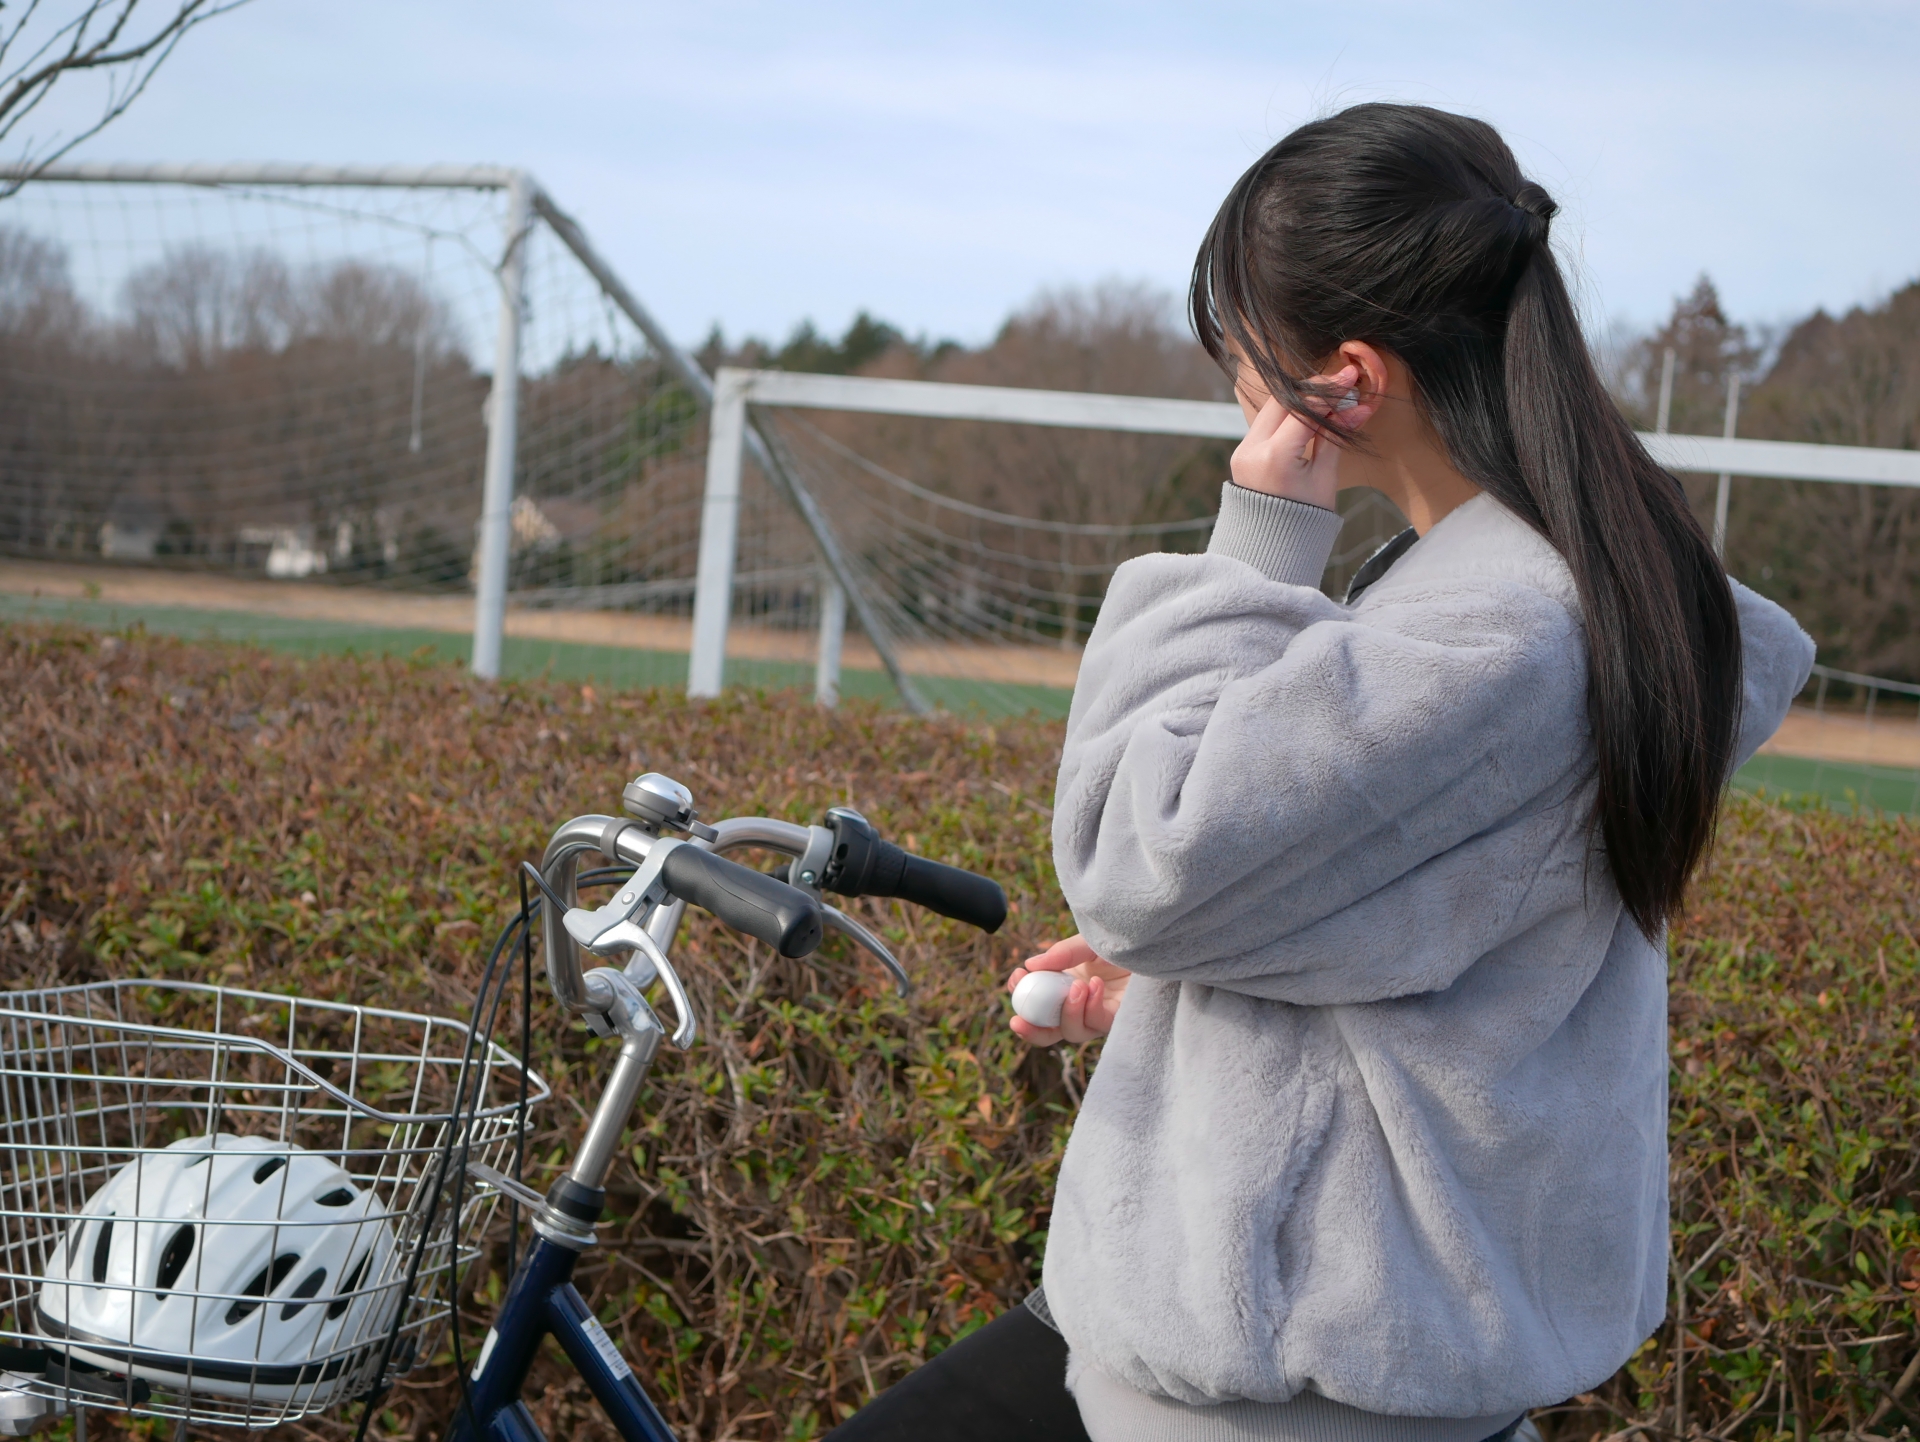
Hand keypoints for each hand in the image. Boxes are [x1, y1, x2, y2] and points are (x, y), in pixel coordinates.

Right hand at [1006, 934, 1129, 1046]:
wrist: (1156, 944)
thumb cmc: (1123, 942)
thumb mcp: (1088, 943)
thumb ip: (1062, 954)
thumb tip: (1030, 966)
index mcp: (1068, 985)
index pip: (1039, 1003)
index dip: (1023, 997)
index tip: (1016, 979)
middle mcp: (1082, 1005)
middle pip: (1050, 1031)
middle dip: (1032, 1031)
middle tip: (1018, 1020)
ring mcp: (1100, 1015)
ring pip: (1074, 1032)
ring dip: (1067, 1013)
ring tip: (1076, 985)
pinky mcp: (1120, 1020)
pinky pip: (1099, 1024)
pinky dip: (1092, 1007)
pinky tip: (1095, 985)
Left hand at [1229, 364, 1377, 509]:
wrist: (1271, 550)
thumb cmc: (1304, 522)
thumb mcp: (1325, 478)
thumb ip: (1335, 437)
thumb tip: (1357, 407)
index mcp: (1274, 458)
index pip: (1303, 409)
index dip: (1329, 391)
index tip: (1350, 378)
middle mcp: (1251, 450)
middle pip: (1283, 401)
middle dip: (1314, 390)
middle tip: (1343, 383)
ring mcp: (1242, 451)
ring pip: (1271, 409)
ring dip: (1300, 400)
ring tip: (1330, 399)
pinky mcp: (1242, 454)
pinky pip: (1265, 423)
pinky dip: (1287, 414)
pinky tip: (1310, 413)